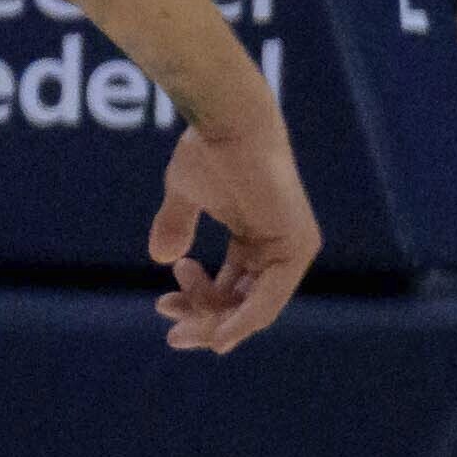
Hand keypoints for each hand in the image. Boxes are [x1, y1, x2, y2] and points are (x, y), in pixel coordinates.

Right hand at [150, 88, 315, 352]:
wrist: (227, 122)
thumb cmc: (208, 150)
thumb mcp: (185, 195)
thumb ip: (177, 225)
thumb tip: (161, 258)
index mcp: (261, 241)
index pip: (236, 291)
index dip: (201, 307)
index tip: (164, 310)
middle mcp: (283, 251)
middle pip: (243, 307)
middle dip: (203, 322)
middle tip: (170, 333)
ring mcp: (293, 250)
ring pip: (252, 311)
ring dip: (210, 320)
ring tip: (170, 300)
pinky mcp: (295, 248)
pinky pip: (266, 302)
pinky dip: (239, 322)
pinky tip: (214, 334)